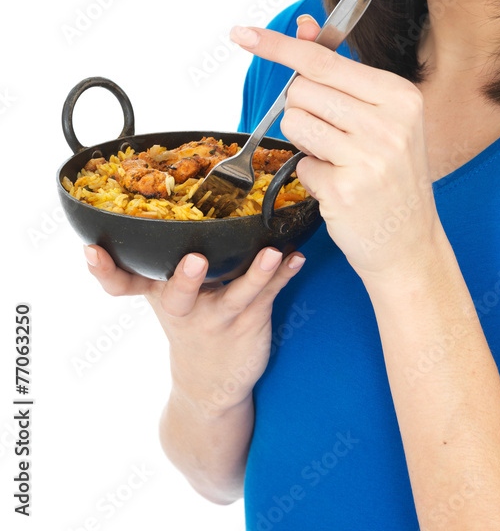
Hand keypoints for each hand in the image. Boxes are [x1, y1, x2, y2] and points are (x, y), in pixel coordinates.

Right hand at [83, 243, 304, 414]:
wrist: (208, 389)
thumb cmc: (187, 324)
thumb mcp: (160, 298)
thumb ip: (144, 266)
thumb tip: (114, 221)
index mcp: (158, 294)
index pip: (121, 282)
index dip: (103, 269)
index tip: (92, 250)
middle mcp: (185, 309)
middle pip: (178, 294)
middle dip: (185, 278)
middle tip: (194, 260)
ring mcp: (218, 319)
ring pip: (236, 295)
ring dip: (256, 273)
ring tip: (271, 253)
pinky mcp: (249, 323)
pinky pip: (268, 296)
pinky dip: (284, 275)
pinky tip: (297, 258)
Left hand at [231, 13, 442, 286]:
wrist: (410, 244)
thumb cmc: (390, 176)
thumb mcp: (379, 118)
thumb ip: (337, 73)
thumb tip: (304, 26)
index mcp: (399, 95)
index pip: (323, 60)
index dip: (279, 46)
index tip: (244, 33)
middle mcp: (389, 120)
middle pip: (302, 90)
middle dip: (303, 110)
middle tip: (335, 137)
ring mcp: (369, 155)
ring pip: (294, 122)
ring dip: (304, 142)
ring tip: (337, 160)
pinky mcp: (346, 188)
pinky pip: (299, 163)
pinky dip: (310, 175)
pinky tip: (339, 187)